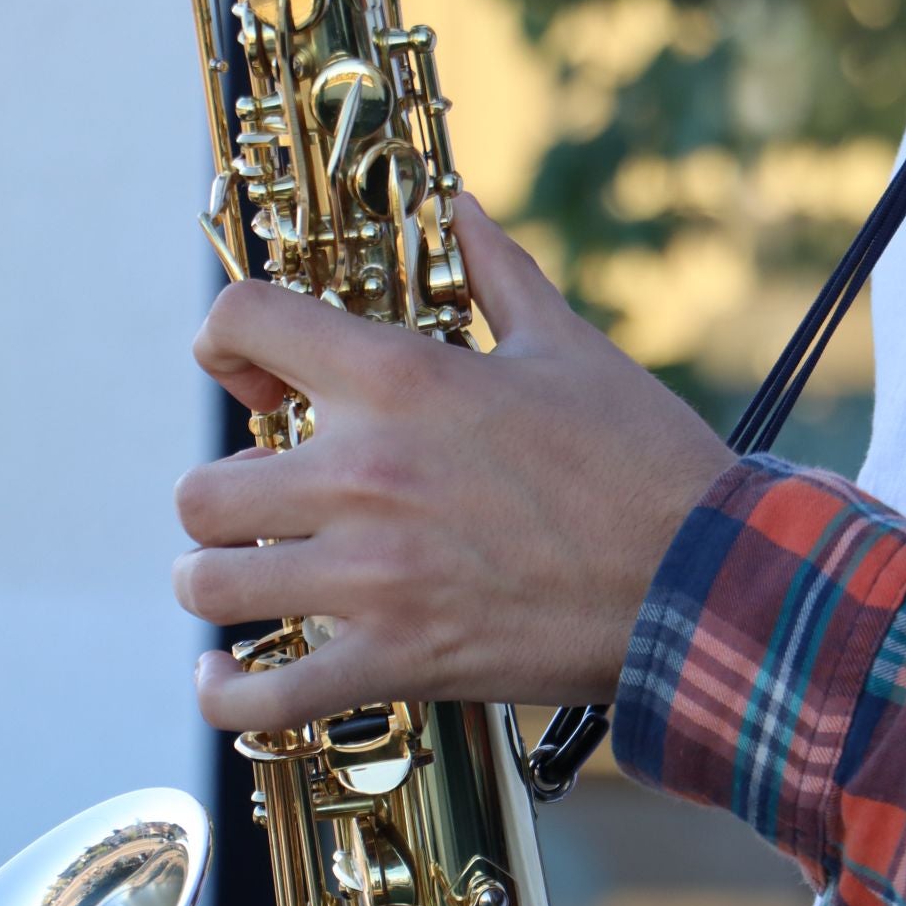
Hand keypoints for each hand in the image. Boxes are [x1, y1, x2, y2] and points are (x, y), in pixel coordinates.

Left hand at [174, 196, 734, 730]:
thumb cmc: (645, 461)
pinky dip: (230, 696)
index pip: (242, 320)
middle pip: (201, 487)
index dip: (224, 340)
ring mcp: (374, 576)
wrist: (704, 579)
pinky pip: (265, 698)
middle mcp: (366, 474)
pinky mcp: (399, 661)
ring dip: (220, 583)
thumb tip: (461, 206)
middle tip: (267, 507)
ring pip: (209, 583)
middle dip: (223, 498)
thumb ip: (497, 273)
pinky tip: (227, 679)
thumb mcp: (570, 347)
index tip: (248, 372)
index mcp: (402, 380)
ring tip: (251, 583)